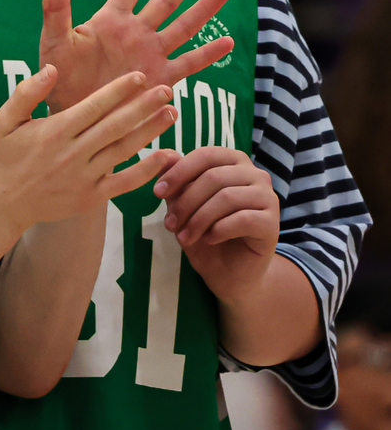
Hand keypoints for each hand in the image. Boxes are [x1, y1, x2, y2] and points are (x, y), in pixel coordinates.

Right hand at [0, 65, 180, 238]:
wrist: (0, 204)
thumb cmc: (2, 157)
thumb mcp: (4, 120)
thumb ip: (27, 92)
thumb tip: (52, 69)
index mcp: (55, 131)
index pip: (94, 106)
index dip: (119, 90)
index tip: (140, 76)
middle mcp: (73, 153)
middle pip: (116, 125)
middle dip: (143, 106)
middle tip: (167, 89)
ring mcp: (84, 177)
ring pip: (124, 150)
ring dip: (150, 132)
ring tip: (171, 114)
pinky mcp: (91, 197)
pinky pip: (124, 182)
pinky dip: (147, 170)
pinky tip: (167, 155)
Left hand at [40, 0, 233, 112]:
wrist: (75, 116)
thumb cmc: (60, 77)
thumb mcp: (55, 40)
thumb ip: (56, 7)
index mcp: (111, 20)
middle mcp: (136, 33)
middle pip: (167, 0)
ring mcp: (151, 55)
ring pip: (184, 27)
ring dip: (204, 9)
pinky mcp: (161, 80)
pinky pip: (189, 64)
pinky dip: (208, 54)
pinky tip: (228, 42)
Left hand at [153, 147, 279, 302]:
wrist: (231, 275)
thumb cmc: (206, 234)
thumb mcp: (185, 206)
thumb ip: (177, 180)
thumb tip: (164, 155)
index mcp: (233, 162)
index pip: (205, 156)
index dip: (179, 172)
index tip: (157, 192)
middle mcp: (255, 174)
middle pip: (214, 177)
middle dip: (186, 202)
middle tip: (169, 224)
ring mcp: (268, 197)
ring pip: (227, 197)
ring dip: (198, 219)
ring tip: (184, 237)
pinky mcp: (272, 223)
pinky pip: (242, 219)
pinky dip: (219, 229)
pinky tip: (208, 239)